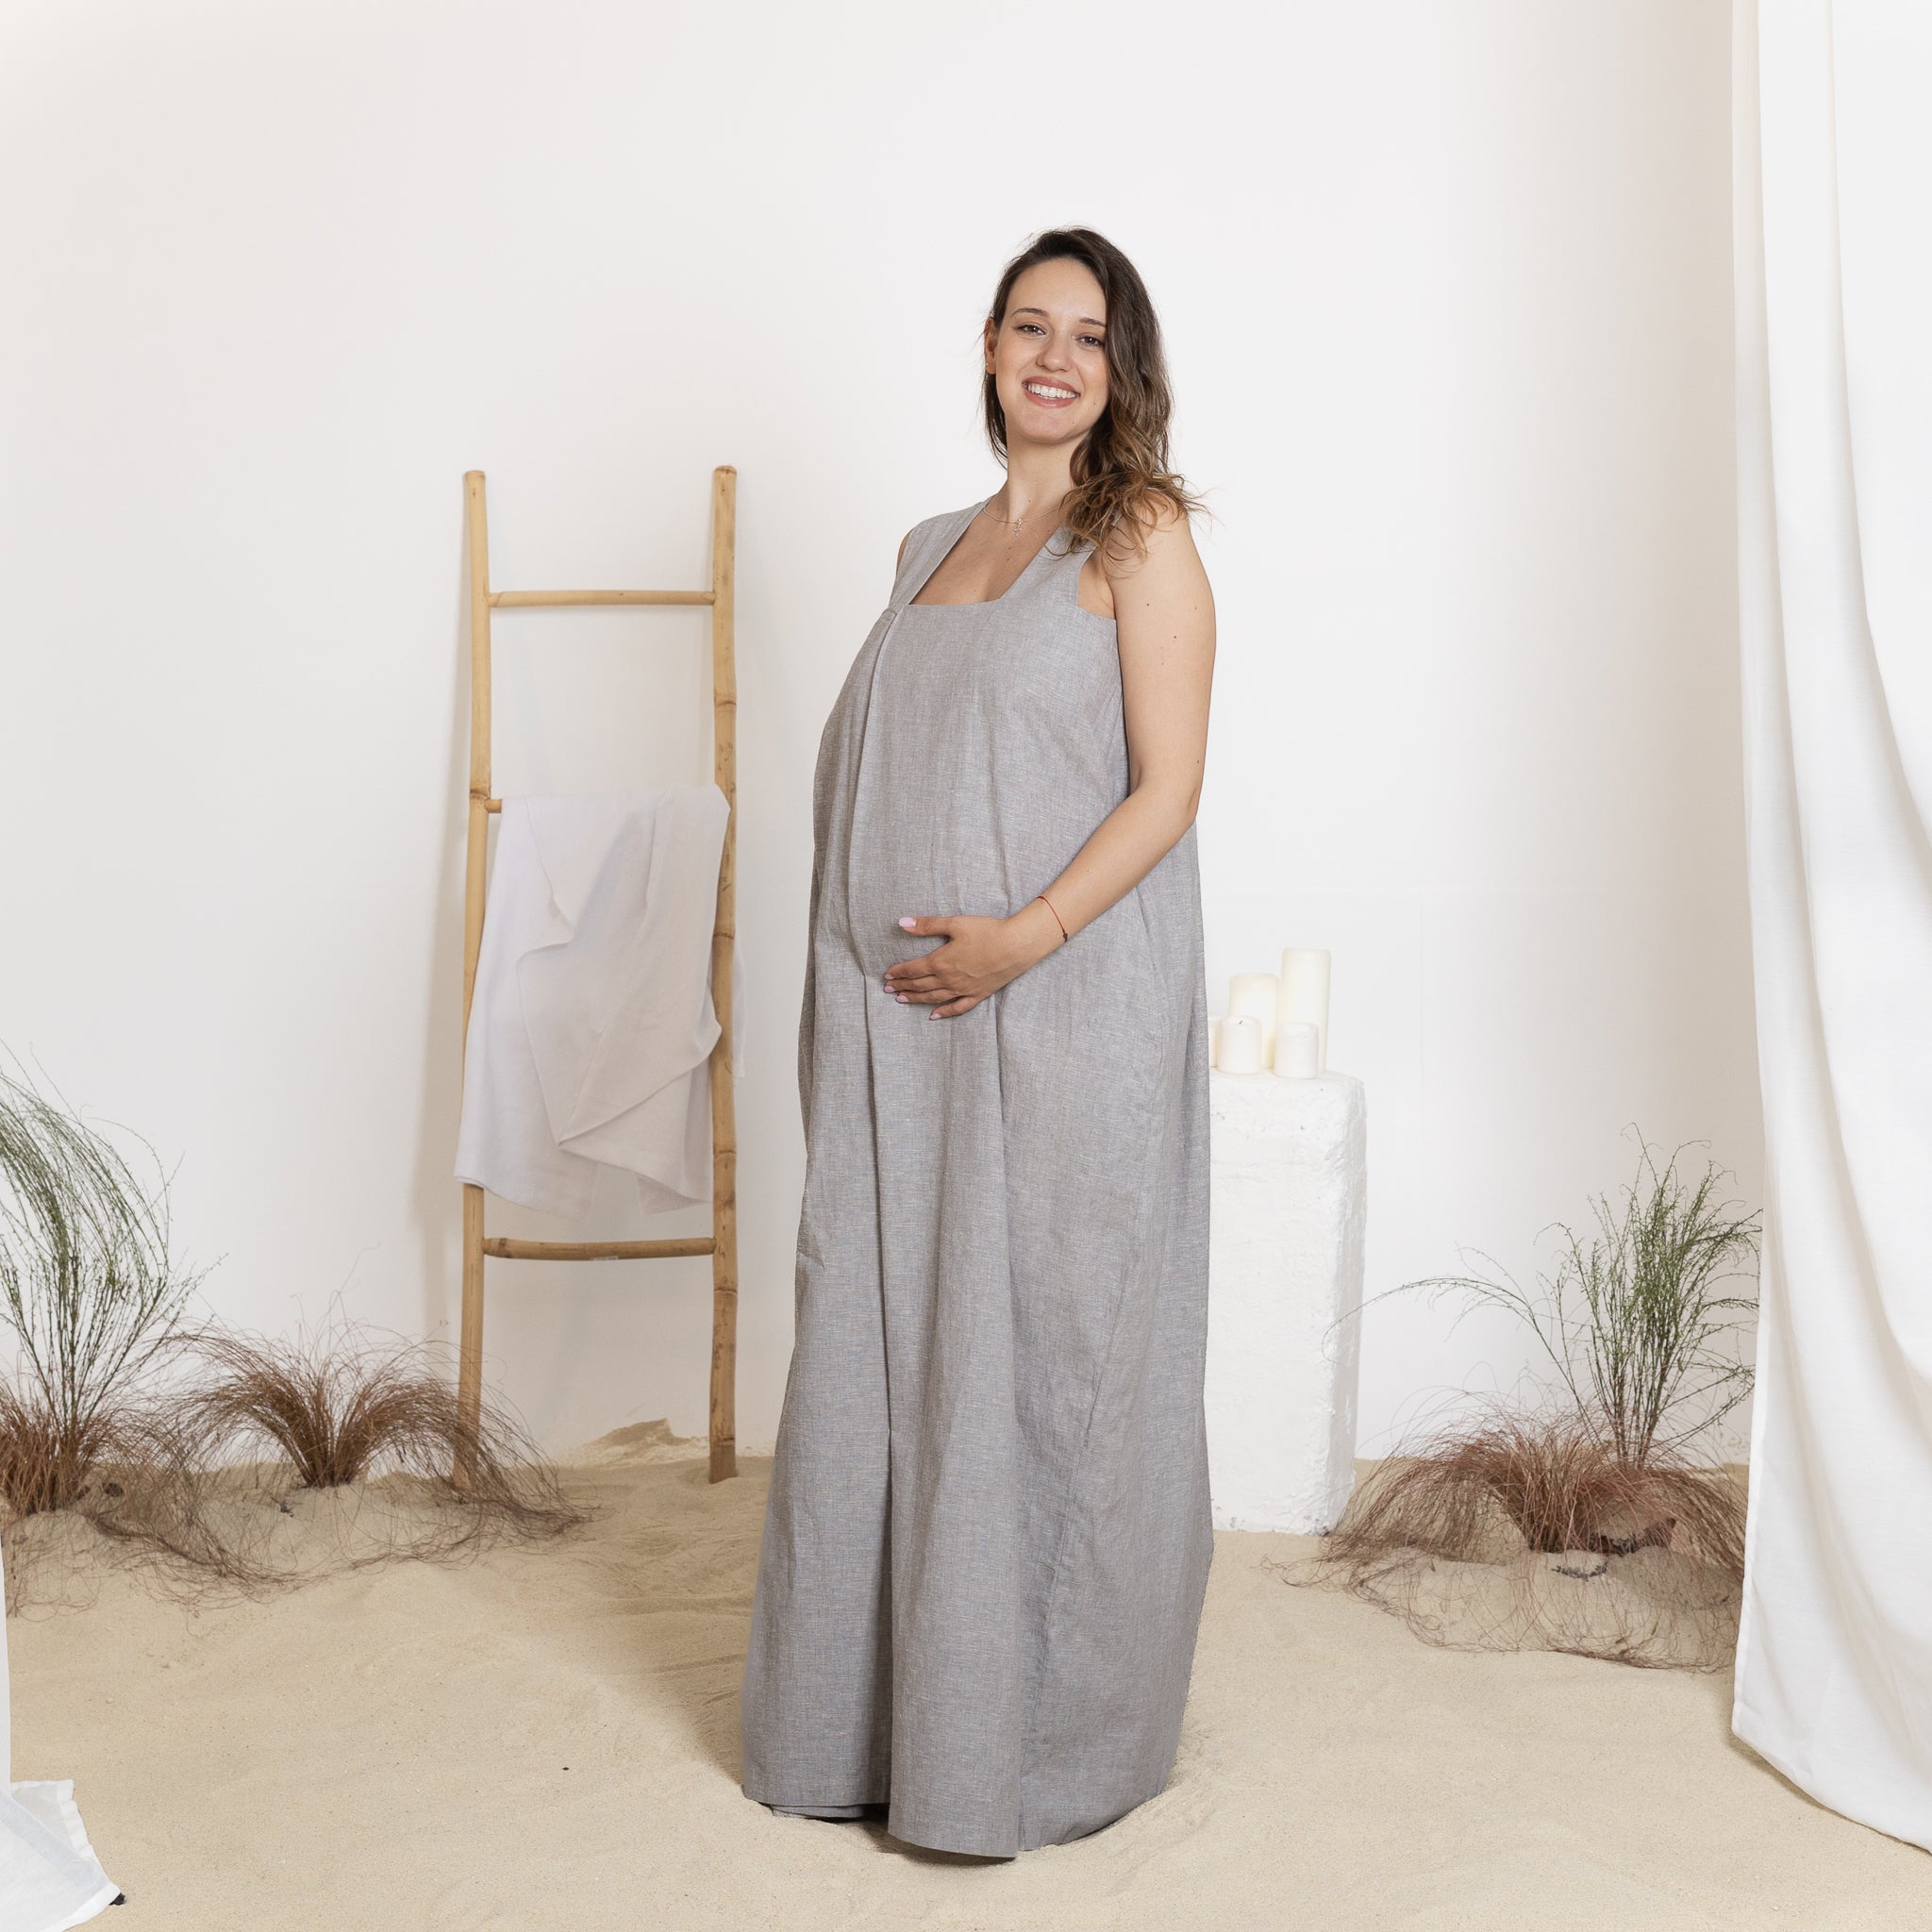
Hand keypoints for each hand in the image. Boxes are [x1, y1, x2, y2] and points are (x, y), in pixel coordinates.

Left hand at [883, 904, 1063, 1017]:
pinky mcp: (977, 994)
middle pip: (920, 985)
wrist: (1017, 946)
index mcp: (941, 962)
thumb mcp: (955, 923)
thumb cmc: (987, 931)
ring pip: (934, 998)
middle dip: (903, 986)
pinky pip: (957, 1007)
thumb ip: (927, 925)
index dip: (899, 972)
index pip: (913, 969)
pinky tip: (934, 1016)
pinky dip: (944, 1013)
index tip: (887, 975)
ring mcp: (963, 989)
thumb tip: (902, 923)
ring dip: (916, 999)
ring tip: (902, 1000)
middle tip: (888, 989)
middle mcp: (949, 979)